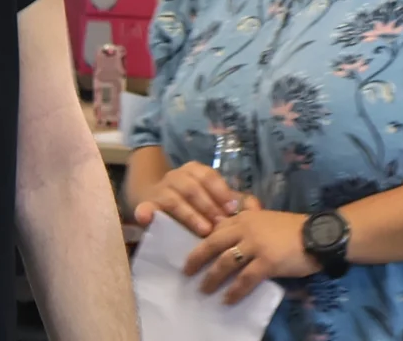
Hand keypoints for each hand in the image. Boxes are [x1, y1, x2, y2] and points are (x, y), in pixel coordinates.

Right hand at [132, 160, 246, 237]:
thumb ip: (236, 203)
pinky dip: (146, 213)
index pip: (208, 177)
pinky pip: (145, 208)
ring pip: (173, 199)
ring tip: (203, 230)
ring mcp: (160, 190)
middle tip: (220, 225)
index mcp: (194, 171)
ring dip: (189, 215)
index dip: (220, 192)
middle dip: (207, 206)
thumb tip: (258, 209)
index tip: (231, 210)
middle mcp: (176, 176)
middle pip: (192, 188)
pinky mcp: (146, 206)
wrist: (160, 205)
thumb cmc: (196, 204)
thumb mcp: (216, 200)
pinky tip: (147, 218)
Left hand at [184, 208, 319, 304]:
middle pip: (213, 244)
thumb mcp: (265, 219)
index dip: (202, 242)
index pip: (216, 228)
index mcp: (246, 217)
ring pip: (226, 263)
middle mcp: (247, 228)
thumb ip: (246, 224)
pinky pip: (245, 279)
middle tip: (186, 271)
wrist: (317, 235)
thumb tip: (223, 233)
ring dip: (212, 278)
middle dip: (197, 259)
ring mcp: (257, 245)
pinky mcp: (267, 261)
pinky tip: (228, 299)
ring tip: (204, 290)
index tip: (192, 254)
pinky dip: (235, 291)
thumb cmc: (292, 229)